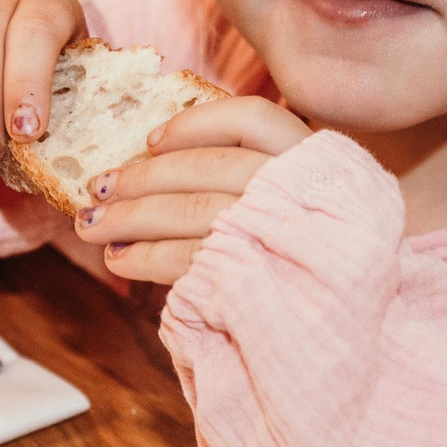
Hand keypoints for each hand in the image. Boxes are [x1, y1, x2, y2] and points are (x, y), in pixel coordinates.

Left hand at [73, 97, 312, 283]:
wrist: (352, 327)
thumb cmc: (316, 259)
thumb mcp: (305, 205)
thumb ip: (255, 177)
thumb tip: (163, 161)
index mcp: (313, 161)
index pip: (252, 118)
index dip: (195, 125)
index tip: (151, 140)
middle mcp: (300, 191)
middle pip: (208, 168)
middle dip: (143, 178)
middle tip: (98, 188)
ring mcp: (281, 236)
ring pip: (192, 211)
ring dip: (132, 218)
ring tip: (93, 228)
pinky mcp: (256, 280)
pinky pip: (188, 260)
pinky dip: (146, 257)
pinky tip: (121, 259)